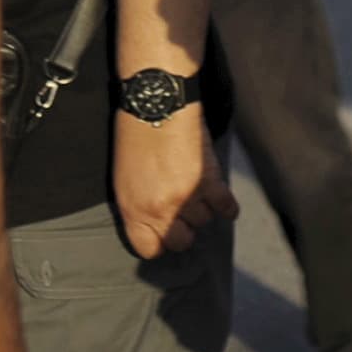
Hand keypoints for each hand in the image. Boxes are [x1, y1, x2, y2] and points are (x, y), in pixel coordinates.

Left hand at [110, 107, 233, 260]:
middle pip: (181, 242)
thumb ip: (138, 205)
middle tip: (183, 211)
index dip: (159, 242)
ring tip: (197, 187)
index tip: (164, 232)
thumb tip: (156, 222)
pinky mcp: (210, 182)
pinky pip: (227, 209)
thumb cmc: (134, 133)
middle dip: (183, 229)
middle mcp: (160, 210)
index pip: (149, 249)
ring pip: (204, 221)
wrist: (157, 101)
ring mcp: (186, 198)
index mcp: (133, 209)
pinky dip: (227, 206)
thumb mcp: (124, 176)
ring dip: (202, 207)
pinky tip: (220, 196)